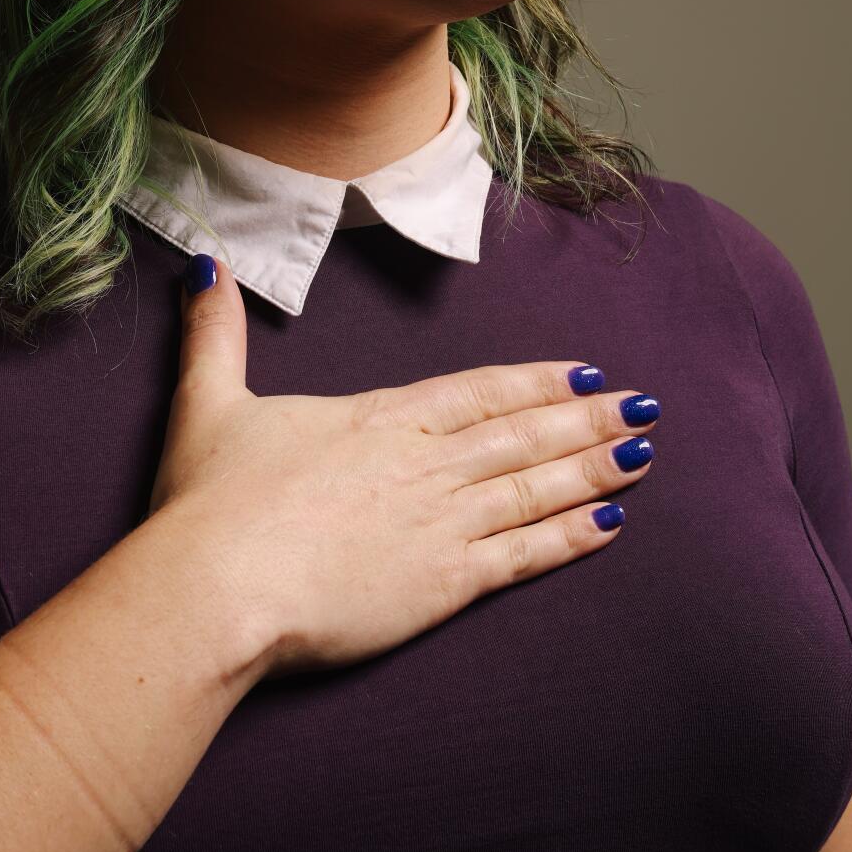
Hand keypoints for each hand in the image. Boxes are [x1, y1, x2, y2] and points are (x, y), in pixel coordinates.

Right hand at [144, 254, 657, 679]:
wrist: (218, 586)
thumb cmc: (211, 501)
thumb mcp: (210, 401)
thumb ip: (217, 334)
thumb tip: (206, 265)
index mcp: (381, 419)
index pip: (478, 391)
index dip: (535, 381)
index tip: (585, 371)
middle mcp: (425, 464)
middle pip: (523, 434)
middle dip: (588, 418)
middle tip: (646, 405)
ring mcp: (441, 524)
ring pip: (535, 488)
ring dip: (594, 468)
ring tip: (645, 453)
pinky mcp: (442, 586)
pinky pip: (522, 556)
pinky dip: (569, 538)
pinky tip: (609, 526)